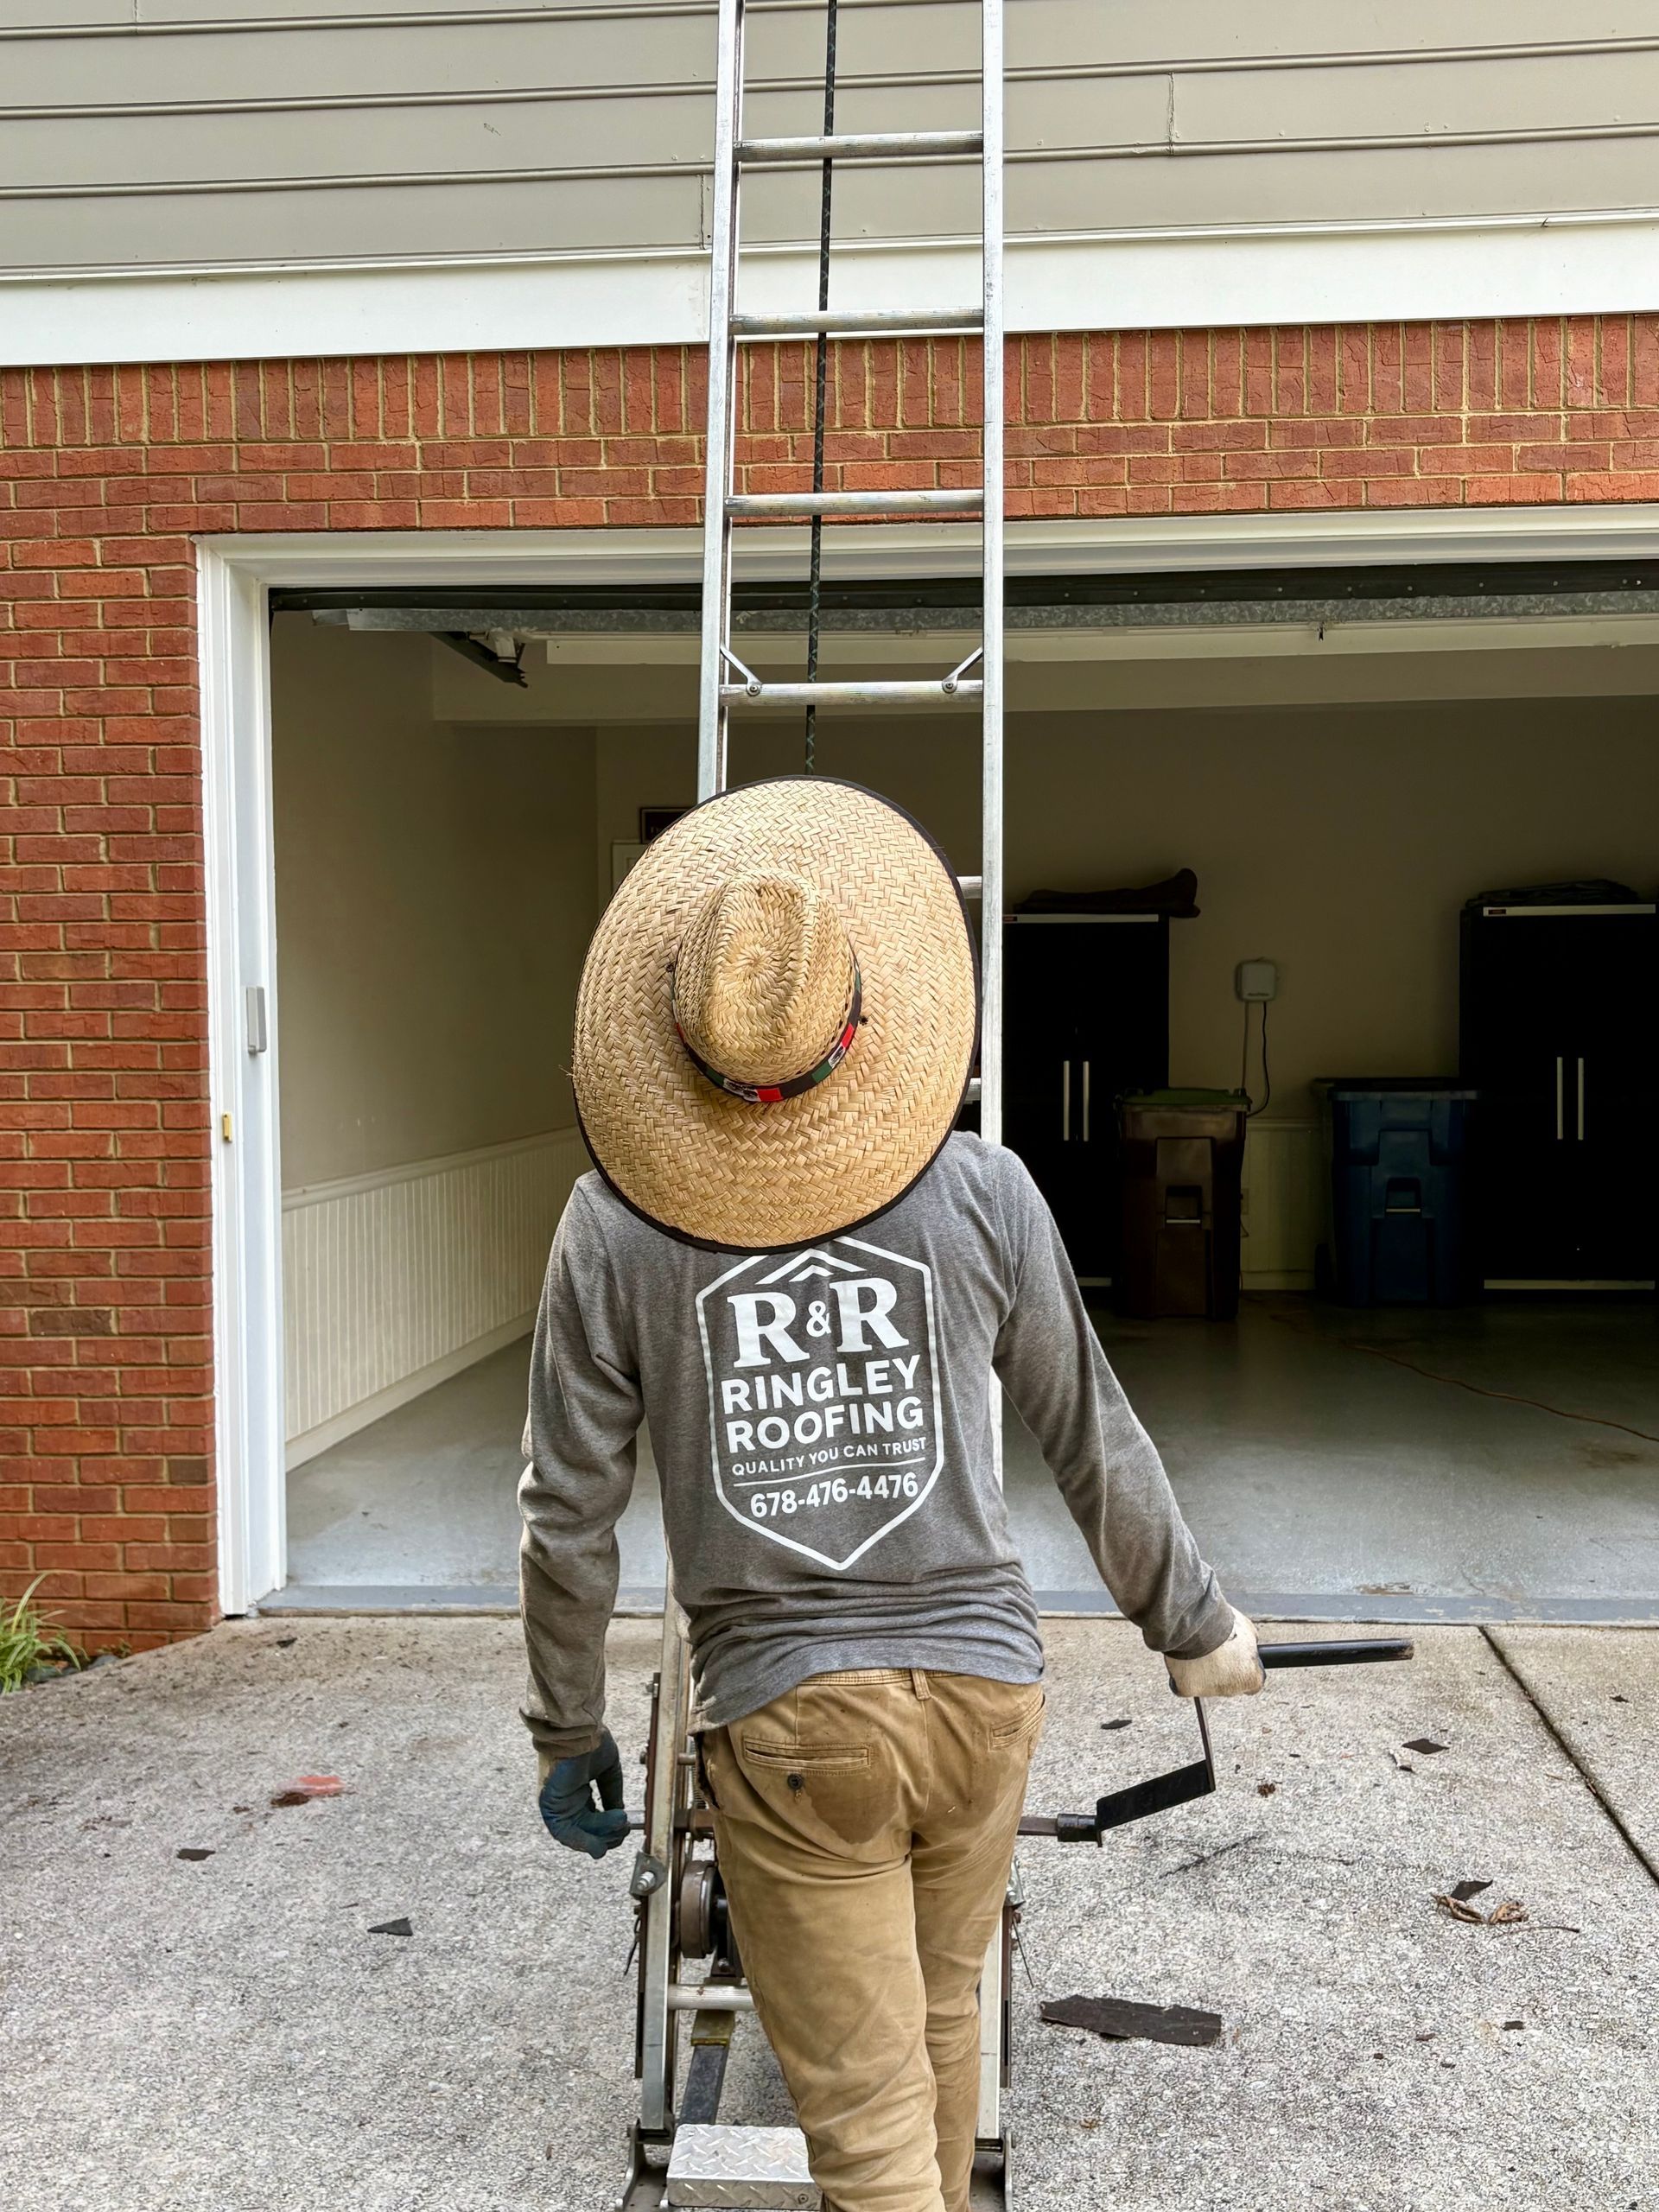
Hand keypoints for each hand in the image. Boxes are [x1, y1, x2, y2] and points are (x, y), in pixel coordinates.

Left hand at [537, 1730, 630, 1857]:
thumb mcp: (608, 1771)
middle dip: (606, 1836)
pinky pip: (563, 1832)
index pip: (592, 1817)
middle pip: (585, 1829)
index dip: (608, 1827)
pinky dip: (581, 1841)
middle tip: (622, 1833)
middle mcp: (567, 1800)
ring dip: (598, 1839)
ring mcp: (558, 1804)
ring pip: (576, 1834)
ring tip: (618, 1833)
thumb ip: (612, 1794)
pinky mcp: (550, 1806)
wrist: (580, 1730)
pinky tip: (599, 1845)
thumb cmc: (592, 1741)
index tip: (623, 1828)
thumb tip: (620, 1814)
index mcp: (578, 1790)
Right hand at [1165, 1611, 1264, 1698]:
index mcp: (1250, 1677)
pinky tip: (1184, 1659)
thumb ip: (1250, 1645)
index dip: (1244, 1670)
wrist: (1195, 1624)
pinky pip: (1185, 1684)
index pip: (1253, 1684)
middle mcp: (1231, 1689)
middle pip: (1228, 1685)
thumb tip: (1249, 1645)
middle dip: (1222, 1670)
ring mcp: (1208, 1691)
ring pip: (1206, 1685)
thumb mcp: (1247, 1630)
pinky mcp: (1187, 1689)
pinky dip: (1184, 1674)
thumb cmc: (1222, 1625)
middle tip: (1214, 1651)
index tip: (1237, 1661)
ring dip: (1203, 1671)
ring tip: (1197, 1650)